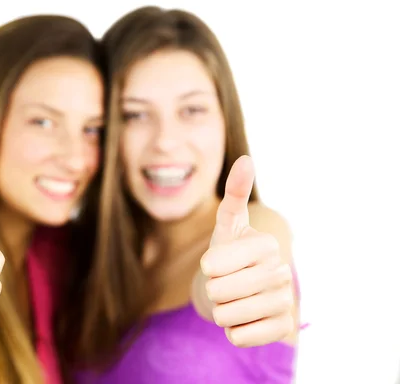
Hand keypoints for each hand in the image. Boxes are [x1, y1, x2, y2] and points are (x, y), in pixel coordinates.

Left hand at [195, 155, 293, 346]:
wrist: (245, 287)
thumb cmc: (231, 252)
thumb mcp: (228, 223)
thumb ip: (235, 193)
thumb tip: (245, 159)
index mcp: (266, 245)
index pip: (213, 266)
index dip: (208, 267)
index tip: (218, 262)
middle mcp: (282, 272)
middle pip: (218, 292)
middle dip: (213, 290)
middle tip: (226, 283)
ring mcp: (286, 302)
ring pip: (226, 316)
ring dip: (221, 310)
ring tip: (235, 299)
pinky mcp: (283, 328)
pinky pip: (239, 336)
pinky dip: (233, 330)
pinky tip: (245, 318)